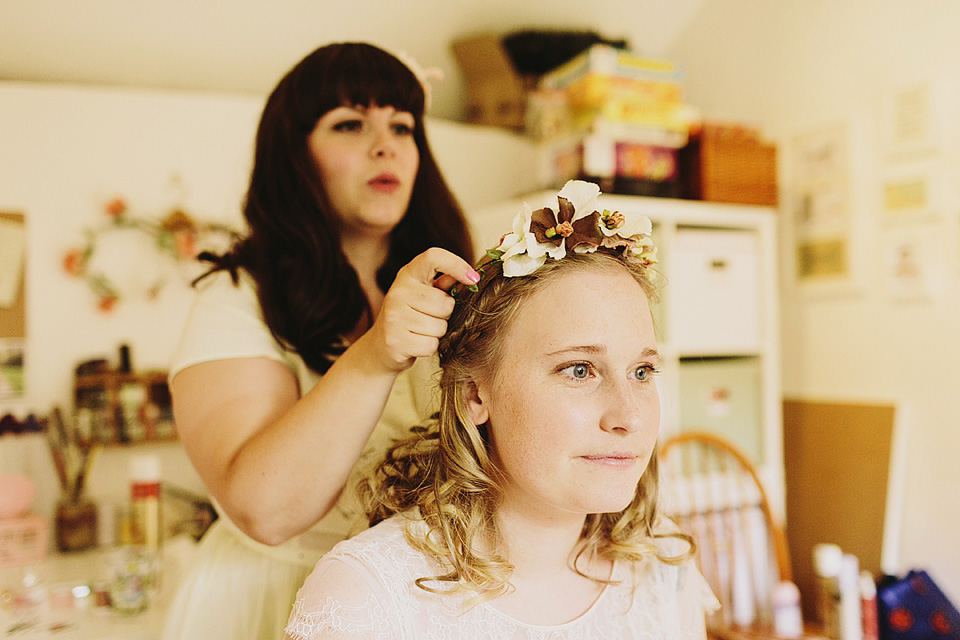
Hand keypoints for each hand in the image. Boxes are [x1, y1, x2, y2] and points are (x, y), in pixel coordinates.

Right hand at [365, 248, 479, 371]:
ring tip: (421, 330)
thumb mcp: (423, 293)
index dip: (457, 264)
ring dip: (437, 333)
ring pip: (440, 327)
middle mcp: (398, 292)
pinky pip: (431, 345)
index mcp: (408, 275)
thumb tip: (471, 276)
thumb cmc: (410, 315)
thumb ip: (444, 283)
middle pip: (446, 303)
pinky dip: (430, 347)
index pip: (434, 257)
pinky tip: (417, 342)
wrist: (380, 345)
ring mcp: (394, 316)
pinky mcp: (395, 341)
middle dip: (445, 315)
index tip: (473, 279)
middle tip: (429, 317)